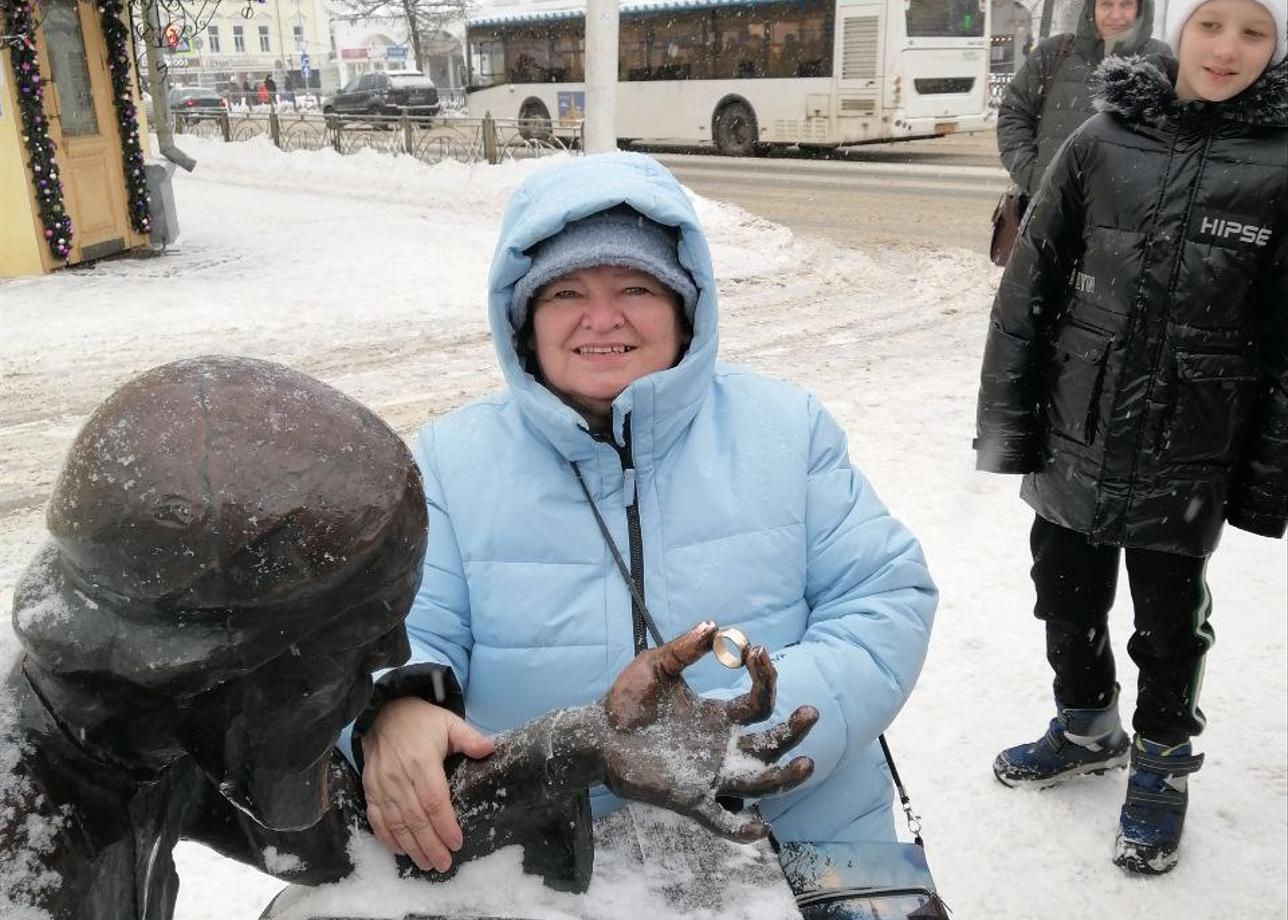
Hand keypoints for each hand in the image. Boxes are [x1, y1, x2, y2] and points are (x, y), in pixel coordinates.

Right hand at [360, 696, 494, 871]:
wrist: (383, 713)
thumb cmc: (420, 721)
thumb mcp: (448, 722)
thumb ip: (469, 737)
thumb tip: (490, 749)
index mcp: (421, 761)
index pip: (434, 801)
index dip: (445, 825)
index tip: (456, 842)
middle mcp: (399, 777)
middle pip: (416, 819)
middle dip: (431, 845)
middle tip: (444, 864)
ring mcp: (382, 785)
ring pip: (397, 824)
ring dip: (411, 847)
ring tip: (426, 864)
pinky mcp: (370, 789)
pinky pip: (376, 819)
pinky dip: (387, 838)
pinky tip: (400, 850)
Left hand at [599, 621, 816, 841]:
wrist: (596, 732)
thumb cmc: (627, 700)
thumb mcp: (657, 664)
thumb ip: (685, 647)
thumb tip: (715, 626)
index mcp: (719, 717)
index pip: (758, 703)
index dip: (764, 678)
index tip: (757, 651)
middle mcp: (722, 747)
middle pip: (771, 745)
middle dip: (794, 732)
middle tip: (810, 713)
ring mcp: (709, 775)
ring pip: (759, 783)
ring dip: (785, 777)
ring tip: (806, 764)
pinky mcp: (689, 798)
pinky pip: (721, 820)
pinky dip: (741, 829)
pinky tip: (760, 827)